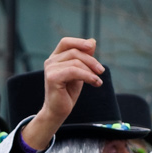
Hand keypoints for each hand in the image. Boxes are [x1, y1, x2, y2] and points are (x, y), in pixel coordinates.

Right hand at [23, 37, 104, 152]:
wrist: (58, 111)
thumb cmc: (68, 92)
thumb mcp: (80, 72)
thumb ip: (85, 57)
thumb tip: (92, 41)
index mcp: (56, 58)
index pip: (66, 42)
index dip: (79, 42)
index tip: (92, 46)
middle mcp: (51, 61)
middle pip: (74, 52)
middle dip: (91, 60)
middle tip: (101, 71)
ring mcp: (50, 69)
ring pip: (75, 62)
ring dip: (91, 71)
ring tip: (98, 80)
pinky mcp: (52, 78)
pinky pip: (74, 71)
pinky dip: (87, 76)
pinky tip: (95, 83)